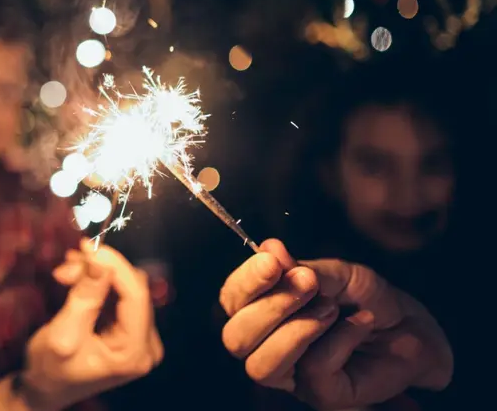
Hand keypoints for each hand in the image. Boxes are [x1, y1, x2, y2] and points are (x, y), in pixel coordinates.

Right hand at [20, 241, 163, 410]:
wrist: (44, 390)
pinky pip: (119, 295)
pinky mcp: (130, 330)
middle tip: (63, 267)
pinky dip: (97, 283)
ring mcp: (141, 337)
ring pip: (124, 287)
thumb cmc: (49, 369)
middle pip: (131, 289)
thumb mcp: (63, 334)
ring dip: (94, 274)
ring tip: (64, 274)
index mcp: (134, 353)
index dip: (114, 265)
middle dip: (98, 270)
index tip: (87, 245)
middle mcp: (147, 345)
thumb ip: (85, 297)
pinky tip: (75, 278)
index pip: (136, 296)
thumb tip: (100, 260)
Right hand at [219, 239, 452, 409]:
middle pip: (235, 339)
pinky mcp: (323, 395)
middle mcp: (267, 346)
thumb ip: (299, 268)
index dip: (244, 282)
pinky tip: (359, 322)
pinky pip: (313, 371)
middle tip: (310, 284)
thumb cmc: (366, 298)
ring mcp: (292, 375)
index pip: (231, 301)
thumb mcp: (335, 274)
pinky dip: (338, 339)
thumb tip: (266, 247)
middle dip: (269, 308)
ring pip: (262, 366)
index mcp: (262, 312)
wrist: (412, 327)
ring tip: (331, 308)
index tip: (271, 261)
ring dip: (296, 330)